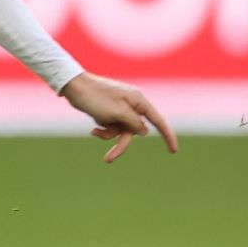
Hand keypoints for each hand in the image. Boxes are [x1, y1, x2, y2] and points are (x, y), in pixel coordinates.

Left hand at [60, 72, 177, 163]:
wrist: (74, 87)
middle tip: (108, 159)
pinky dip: (103, 129)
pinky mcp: (109, 112)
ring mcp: (120, 109)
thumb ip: (134, 124)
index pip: (158, 121)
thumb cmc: (96, 98)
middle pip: (134, 131)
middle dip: (121, 144)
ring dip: (108, 134)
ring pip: (121, 130)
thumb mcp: (118, 113)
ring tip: (94, 131)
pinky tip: (92, 129)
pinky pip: (111, 126)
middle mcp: (132, 105)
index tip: (174, 151)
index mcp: (139, 101)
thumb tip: (144, 131)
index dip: (168, 136)